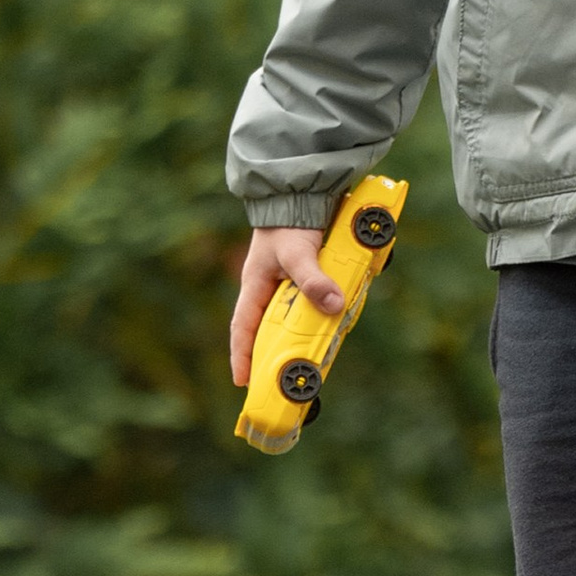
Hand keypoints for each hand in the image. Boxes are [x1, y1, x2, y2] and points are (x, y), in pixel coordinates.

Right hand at [229, 225, 343, 387]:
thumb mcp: (298, 253)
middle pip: (267, 330)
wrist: (302, 194)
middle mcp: (268, 289)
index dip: (242, 355)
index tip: (242, 381)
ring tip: (310, 361)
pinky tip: (332, 325)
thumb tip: (334, 305)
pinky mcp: (307, 277)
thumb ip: (313, 279)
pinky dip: (319, 316)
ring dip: (300, 338)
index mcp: (256, 286)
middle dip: (272, 355)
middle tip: (282, 381)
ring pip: (291, 319)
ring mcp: (287, 284)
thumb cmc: (289, 223)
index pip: (243, 328)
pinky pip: (311, 303)